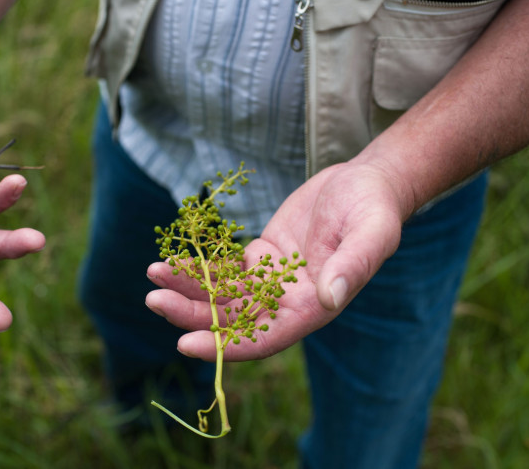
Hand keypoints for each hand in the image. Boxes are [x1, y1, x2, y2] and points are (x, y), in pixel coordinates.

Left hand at [145, 162, 405, 360]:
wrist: (364, 183)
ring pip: (221, 294)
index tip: (185, 344)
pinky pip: (224, 268)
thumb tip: (329, 298)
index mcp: (312, 308)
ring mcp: (271, 281)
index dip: (224, 345)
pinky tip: (171, 258)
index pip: (263, 338)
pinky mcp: (260, 258)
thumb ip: (352, 265)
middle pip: (231, 319)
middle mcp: (287, 302)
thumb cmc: (374, 208)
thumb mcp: (371, 232)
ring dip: (188, 287)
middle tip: (154, 298)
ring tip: (154, 271)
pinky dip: (199, 266)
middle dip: (191, 312)